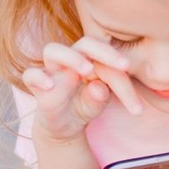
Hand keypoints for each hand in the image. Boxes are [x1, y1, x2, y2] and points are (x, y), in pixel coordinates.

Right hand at [22, 37, 141, 140]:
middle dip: (105, 52)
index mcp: (93, 59)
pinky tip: (51, 86)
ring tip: (88, 70)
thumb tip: (99, 88)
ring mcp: (52, 70)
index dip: (124, 75)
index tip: (137, 103)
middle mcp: (72, 59)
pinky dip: (38, 78)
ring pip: (53, 50)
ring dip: (72, 58)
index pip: (109, 58)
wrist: (65, 125)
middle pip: (85, 44)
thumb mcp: (99, 103)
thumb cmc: (87, 104)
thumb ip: (100, 96)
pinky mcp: (36, 85)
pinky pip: (30, 75)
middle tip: (124, 66)